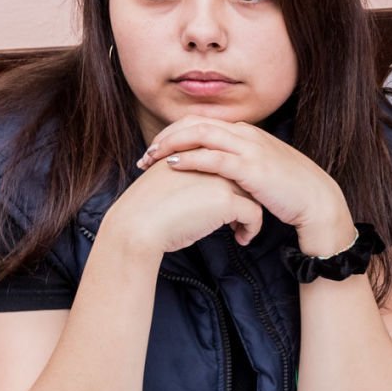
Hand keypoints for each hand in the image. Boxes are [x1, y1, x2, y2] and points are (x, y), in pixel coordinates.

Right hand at [104, 152, 264, 251]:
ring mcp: (220, 178)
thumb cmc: (145, 209)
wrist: (137, 225)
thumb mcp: (165, 181)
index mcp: (193, 151)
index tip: (229, 201)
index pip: (224, 159)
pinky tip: (240, 239)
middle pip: (241, 174)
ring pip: (252, 193)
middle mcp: (209, 158)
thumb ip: (185, 176)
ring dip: (249, 212)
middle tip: (238, 216)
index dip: (231, 181)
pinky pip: (254, 214)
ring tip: (238, 228)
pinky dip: (251, 229)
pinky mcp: (226, 200)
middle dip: (244, 195)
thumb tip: (197, 190)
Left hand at [138, 117, 353, 253]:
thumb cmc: (289, 190)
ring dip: (172, 144)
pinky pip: (214, 158)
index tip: (156, 149)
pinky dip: (190, 158)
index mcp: (247, 132)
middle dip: (166, 136)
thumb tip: (215, 174)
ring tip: (151, 158)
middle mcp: (246, 134)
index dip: (175, 132)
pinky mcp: (252, 169)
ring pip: (201, 135)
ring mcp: (250, 149)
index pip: (203, 122)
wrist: (317, 200)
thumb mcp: (261, 170)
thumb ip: (238, 165)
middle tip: (146, 154)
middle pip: (196, 123)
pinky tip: (173, 165)